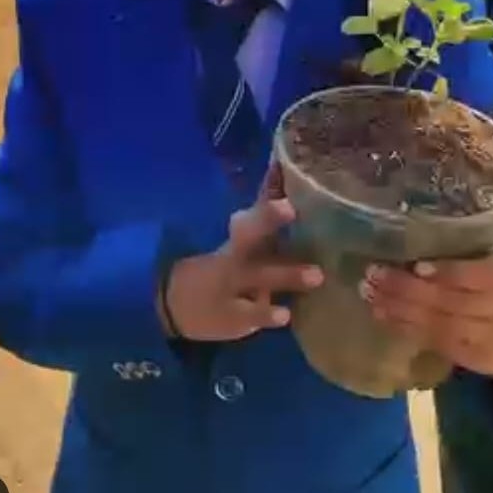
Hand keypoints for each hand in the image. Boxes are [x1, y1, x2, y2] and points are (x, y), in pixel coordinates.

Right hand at [165, 164, 323, 341]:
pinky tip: (285, 315)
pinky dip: (266, 315)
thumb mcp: (238, 243)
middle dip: (266, 219)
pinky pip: (250, 316)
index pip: (252, 213)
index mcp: (237, 238)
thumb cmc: (223, 267)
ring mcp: (231, 287)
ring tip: (317, 275)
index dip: (266, 199)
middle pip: (249, 236)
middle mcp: (234, 258)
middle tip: (291, 208)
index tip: (283, 182)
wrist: (176, 304)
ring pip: (258, 278)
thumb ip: (263, 216)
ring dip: (286, 275)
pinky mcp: (233, 318)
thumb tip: (283, 173)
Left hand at [359, 210, 492, 377]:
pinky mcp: (476, 354)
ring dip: (401, 308)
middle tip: (372, 273)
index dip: (453, 272)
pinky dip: (405, 327)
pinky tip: (381, 312)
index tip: (417, 265)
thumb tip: (438, 161)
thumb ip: (478, 205)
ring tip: (368, 290)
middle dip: (409, 289)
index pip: (490, 272)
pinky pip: (437, 341)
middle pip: (456, 300)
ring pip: (441, 322)